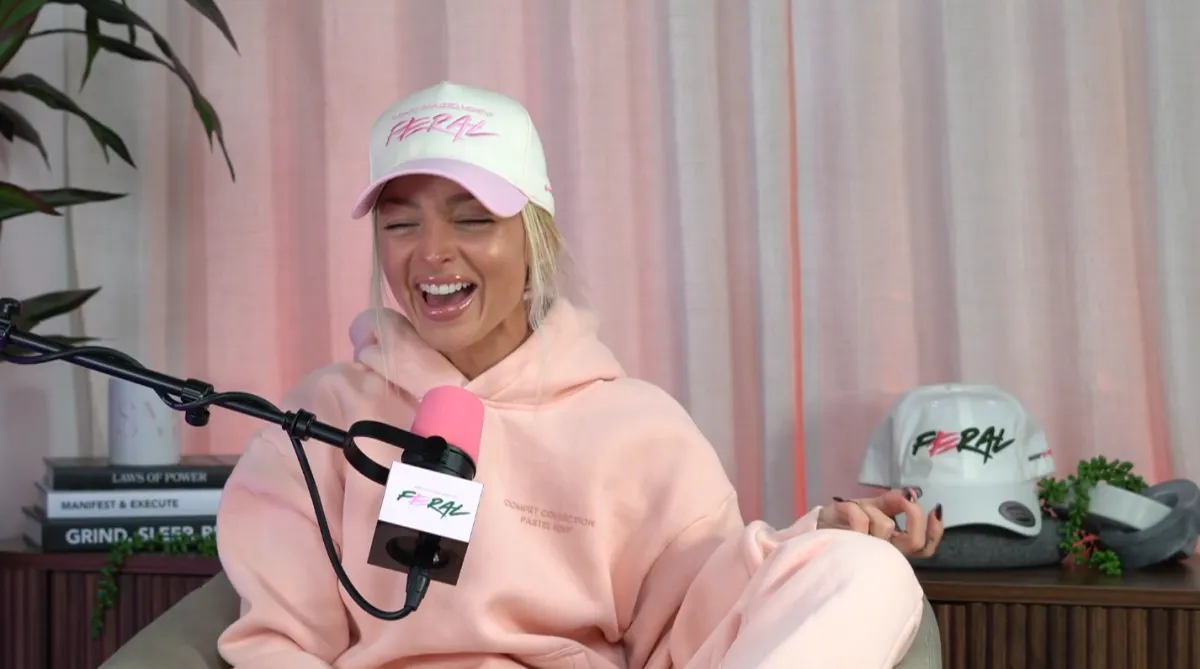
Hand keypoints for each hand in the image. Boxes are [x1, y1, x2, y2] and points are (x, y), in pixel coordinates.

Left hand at [816, 488, 943, 557]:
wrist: (820, 523)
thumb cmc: (850, 517)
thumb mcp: (875, 505)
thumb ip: (894, 501)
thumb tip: (911, 493)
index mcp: (894, 545)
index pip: (924, 547)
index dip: (935, 531)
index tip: (935, 509)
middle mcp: (885, 552)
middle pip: (914, 542)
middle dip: (913, 515)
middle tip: (905, 500)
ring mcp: (868, 551)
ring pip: (885, 526)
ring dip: (872, 508)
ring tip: (857, 506)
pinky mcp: (848, 546)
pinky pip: (860, 520)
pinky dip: (853, 507)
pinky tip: (845, 507)